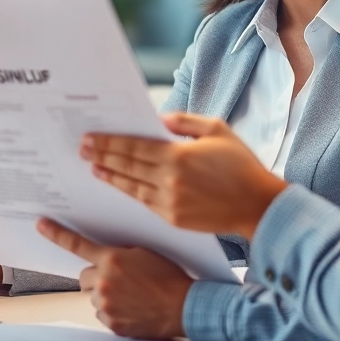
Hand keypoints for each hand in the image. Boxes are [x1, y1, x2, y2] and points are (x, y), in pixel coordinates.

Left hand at [36, 218, 190, 339]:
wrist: (184, 306)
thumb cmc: (168, 277)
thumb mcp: (144, 253)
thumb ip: (119, 252)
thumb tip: (104, 254)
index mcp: (112, 259)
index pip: (77, 244)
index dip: (56, 233)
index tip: (40, 225)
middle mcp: (104, 281)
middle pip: (85, 276)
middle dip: (98, 276)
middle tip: (120, 279)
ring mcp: (106, 304)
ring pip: (93, 296)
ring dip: (105, 294)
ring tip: (131, 295)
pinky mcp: (111, 323)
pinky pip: (102, 314)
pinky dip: (113, 311)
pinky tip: (131, 308)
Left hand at [82, 112, 287, 239]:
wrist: (257, 205)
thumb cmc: (240, 164)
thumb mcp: (217, 130)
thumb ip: (184, 122)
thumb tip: (157, 121)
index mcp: (178, 155)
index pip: (134, 146)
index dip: (109, 142)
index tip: (90, 138)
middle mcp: (170, 180)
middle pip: (126, 165)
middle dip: (102, 156)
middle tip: (82, 149)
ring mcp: (170, 202)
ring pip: (131, 186)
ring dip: (109, 176)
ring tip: (93, 167)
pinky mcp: (173, 219)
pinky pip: (143, 202)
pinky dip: (127, 192)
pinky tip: (118, 185)